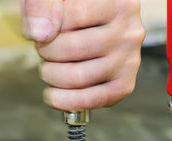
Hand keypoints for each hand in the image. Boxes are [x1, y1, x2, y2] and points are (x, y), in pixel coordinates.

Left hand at [21, 0, 144, 110]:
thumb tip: (41, 34)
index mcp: (118, 3)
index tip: (43, 26)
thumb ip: (43, 3)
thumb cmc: (74, 8)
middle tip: (44, 48)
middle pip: (72, 49)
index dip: (46, 24)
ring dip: (51, 76)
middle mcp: (130, 32)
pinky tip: (56, 92)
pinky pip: (91, 100)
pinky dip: (65, 101)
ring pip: (78, 78)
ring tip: (50, 67)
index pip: (72, 16)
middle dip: (45, 52)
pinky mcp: (124, 84)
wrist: (94, 19)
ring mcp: (129, 61)